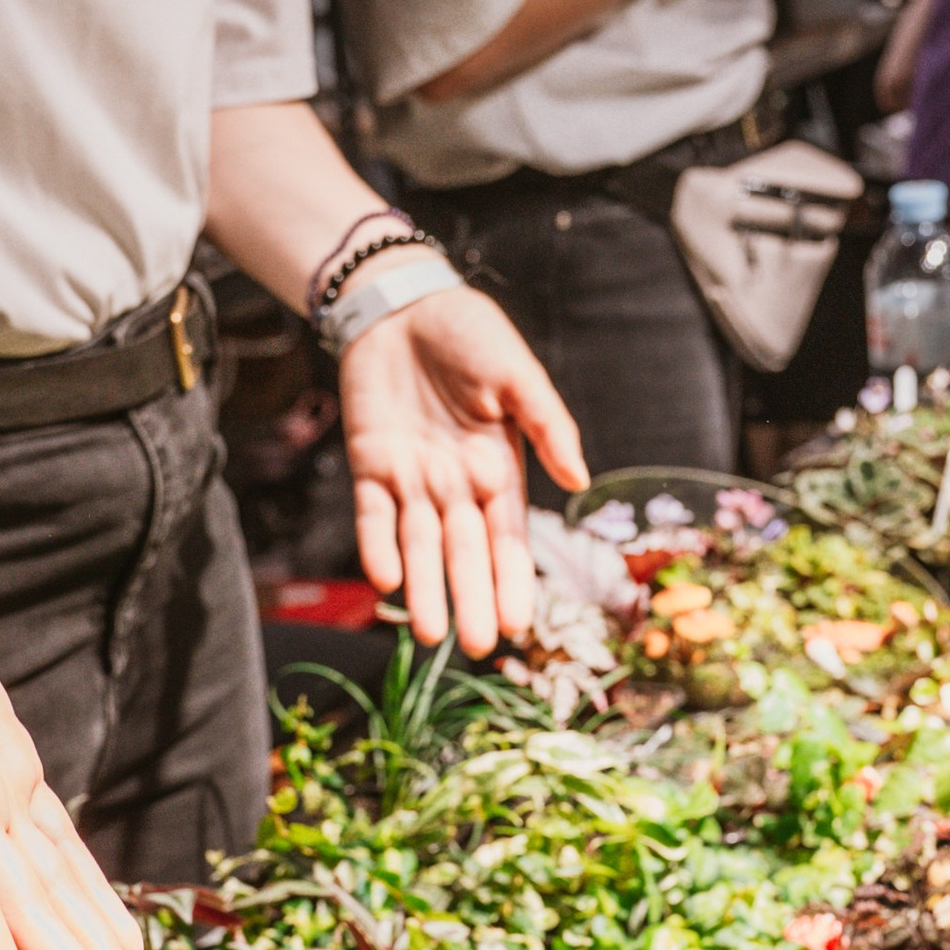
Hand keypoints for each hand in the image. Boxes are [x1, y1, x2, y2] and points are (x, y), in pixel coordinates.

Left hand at [339, 283, 584, 651]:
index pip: (506, 536)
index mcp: (498, 467)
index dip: (512, 579)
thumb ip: (549, 424)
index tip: (520, 624)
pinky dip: (377, 545)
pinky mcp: (369, 463)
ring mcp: (410, 477)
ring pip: (418, 544)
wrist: (403, 302)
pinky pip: (372, 514)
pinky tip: (385, 579)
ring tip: (429, 633)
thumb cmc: (470, 333)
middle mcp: (455, 483)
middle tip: (479, 647)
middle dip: (471, 597)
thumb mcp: (518, 373)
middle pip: (463, 551)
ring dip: (423, 587)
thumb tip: (581, 479)